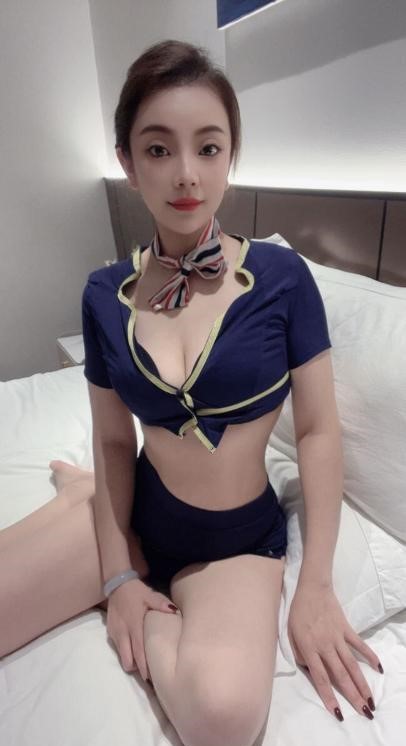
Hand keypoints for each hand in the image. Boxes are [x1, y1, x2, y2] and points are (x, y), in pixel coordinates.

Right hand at [106, 578, 179, 681]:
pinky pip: (118, 648)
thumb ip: (161, 604)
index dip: (144, 666)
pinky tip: (133, 650)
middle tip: (148, 675)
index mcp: (134, 625)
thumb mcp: (151, 595)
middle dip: (137, 669)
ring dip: (131, 661)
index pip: (139, 651)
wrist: (118, 585)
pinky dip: (126, 652)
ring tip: (142, 664)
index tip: (151, 678)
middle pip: (127, 660)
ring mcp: (115, 634)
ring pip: (122, 656)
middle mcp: (123, 632)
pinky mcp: (110, 633)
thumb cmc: (137, 592)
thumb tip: (174, 612)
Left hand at [287, 582, 381, 720]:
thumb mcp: (290, 634)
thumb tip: (310, 670)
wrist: (312, 589)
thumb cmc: (298, 612)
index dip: (329, 696)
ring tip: (371, 701)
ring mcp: (338, 637)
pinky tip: (379, 669)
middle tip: (364, 713)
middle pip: (340, 675)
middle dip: (352, 696)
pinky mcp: (346, 628)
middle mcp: (325, 646)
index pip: (320, 678)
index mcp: (309, 648)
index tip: (338, 712)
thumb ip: (299, 654)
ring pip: (352, 664)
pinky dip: (370, 656)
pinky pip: (360, 645)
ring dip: (362, 684)